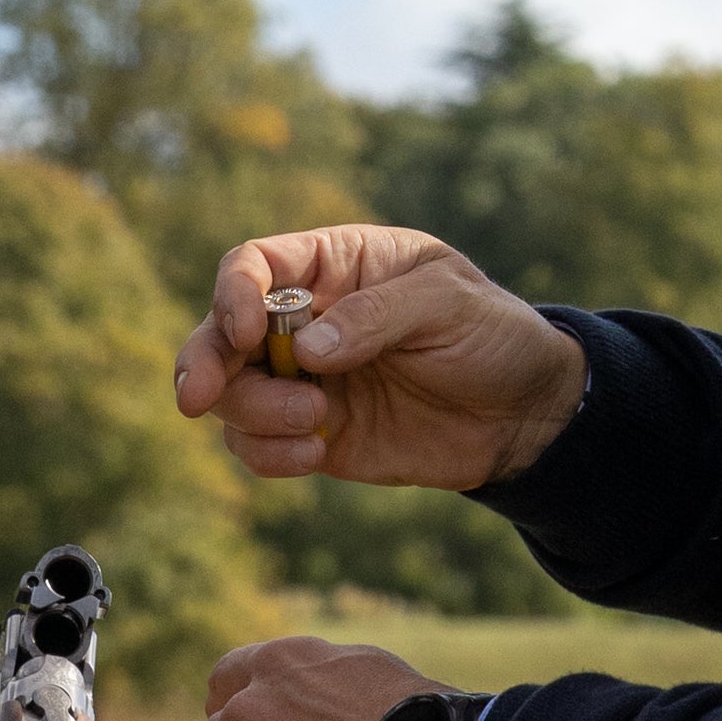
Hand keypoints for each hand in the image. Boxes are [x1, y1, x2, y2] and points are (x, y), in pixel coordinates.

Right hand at [172, 226, 587, 489]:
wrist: (525, 413)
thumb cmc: (492, 333)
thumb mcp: (448, 302)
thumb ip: (377, 316)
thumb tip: (305, 350)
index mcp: (333, 265)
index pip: (254, 265)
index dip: (233, 294)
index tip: (244, 329)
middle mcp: (304, 320)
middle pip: (220, 333)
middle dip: (201, 362)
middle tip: (196, 397)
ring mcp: (303, 380)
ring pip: (231, 395)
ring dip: (253, 413)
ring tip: (314, 424)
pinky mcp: (313, 434)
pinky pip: (258, 445)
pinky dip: (268, 455)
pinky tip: (316, 455)